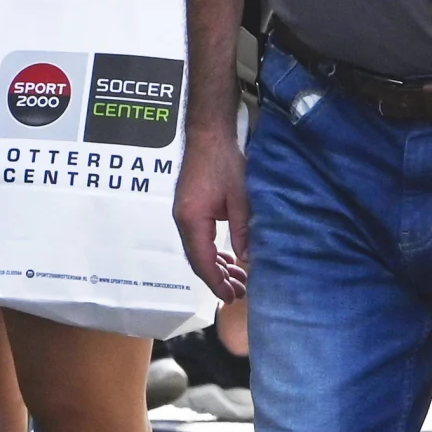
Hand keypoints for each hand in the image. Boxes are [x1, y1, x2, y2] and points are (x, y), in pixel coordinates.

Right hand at [175, 123, 250, 299]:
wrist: (209, 134)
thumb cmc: (224, 161)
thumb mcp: (240, 198)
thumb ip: (243, 230)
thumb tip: (248, 258)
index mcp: (192, 220)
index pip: (202, 261)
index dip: (216, 282)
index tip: (229, 297)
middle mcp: (183, 220)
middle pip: (198, 259)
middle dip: (218, 278)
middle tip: (239, 292)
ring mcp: (185, 214)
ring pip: (199, 249)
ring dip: (217, 265)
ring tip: (238, 279)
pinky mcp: (191, 208)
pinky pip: (200, 237)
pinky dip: (213, 251)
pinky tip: (228, 258)